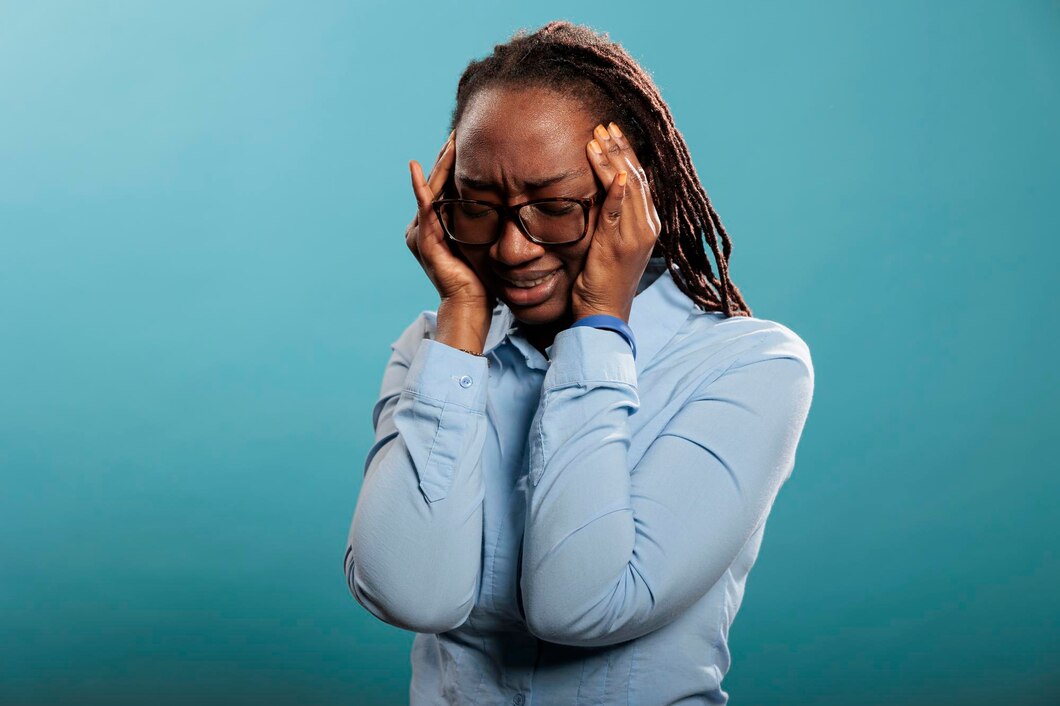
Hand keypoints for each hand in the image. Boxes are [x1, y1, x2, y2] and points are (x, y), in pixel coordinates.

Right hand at [407, 132, 494, 352]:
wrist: (471, 305)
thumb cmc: (483, 278)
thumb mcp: (485, 240)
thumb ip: (485, 220)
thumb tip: (508, 200)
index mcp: (437, 223)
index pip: (446, 184)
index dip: (455, 162)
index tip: (468, 139)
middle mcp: (423, 225)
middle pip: (437, 181)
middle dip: (448, 155)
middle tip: (459, 129)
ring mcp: (420, 231)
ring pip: (431, 188)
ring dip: (440, 163)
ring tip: (450, 139)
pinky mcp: (423, 239)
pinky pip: (422, 208)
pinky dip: (419, 188)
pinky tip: (416, 168)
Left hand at [572, 122, 661, 322]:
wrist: (603, 312)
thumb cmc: (601, 279)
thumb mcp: (608, 242)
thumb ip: (610, 217)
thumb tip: (600, 192)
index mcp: (648, 224)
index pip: (639, 179)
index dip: (626, 153)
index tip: (611, 132)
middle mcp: (648, 227)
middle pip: (637, 177)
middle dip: (620, 149)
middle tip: (604, 125)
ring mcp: (636, 236)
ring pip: (629, 189)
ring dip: (613, 161)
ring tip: (597, 138)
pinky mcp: (620, 246)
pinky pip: (620, 213)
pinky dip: (618, 191)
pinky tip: (615, 173)